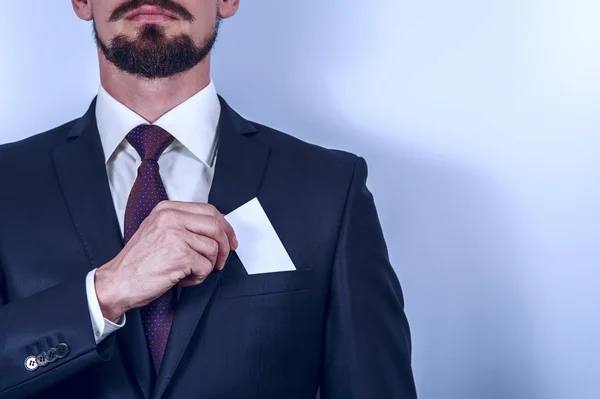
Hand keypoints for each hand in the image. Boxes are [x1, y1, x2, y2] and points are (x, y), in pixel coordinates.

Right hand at [94, 201, 237, 320]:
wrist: (117, 282)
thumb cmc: (138, 262)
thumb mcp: (158, 231)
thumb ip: (183, 224)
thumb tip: (215, 229)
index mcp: (167, 209)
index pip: (209, 210)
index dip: (225, 227)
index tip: (230, 241)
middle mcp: (171, 218)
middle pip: (216, 226)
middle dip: (225, 246)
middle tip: (221, 261)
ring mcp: (176, 235)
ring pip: (213, 248)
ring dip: (206, 266)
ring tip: (188, 272)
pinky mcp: (180, 255)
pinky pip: (206, 266)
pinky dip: (198, 278)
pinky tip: (182, 279)